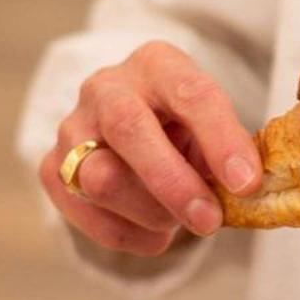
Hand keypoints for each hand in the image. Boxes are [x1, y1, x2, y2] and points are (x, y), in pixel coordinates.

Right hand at [39, 41, 261, 255]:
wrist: (128, 132)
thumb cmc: (183, 129)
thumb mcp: (211, 127)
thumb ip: (225, 151)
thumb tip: (243, 188)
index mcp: (157, 64)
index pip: (190, 93)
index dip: (221, 140)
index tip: (247, 183)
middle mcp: (106, 88)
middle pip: (129, 129)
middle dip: (173, 183)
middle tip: (209, 221)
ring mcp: (71, 127)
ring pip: (102, 179)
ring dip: (151, 212)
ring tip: (180, 221)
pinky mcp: (52, 168)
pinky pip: (87, 213)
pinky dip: (129, 234)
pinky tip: (155, 232)